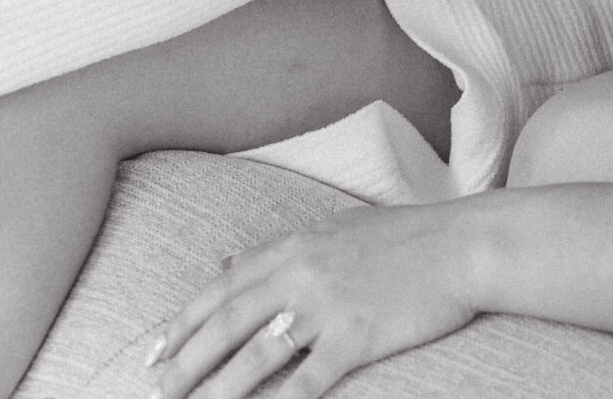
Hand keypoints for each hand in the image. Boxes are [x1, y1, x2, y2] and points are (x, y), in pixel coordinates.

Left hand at [147, 205, 483, 396]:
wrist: (459, 245)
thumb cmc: (401, 238)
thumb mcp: (332, 229)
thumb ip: (279, 249)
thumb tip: (228, 262)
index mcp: (294, 247)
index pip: (223, 288)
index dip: (184, 321)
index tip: (154, 351)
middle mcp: (301, 274)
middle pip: (228, 322)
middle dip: (186, 359)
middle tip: (155, 389)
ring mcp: (327, 306)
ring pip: (257, 354)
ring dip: (219, 388)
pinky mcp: (355, 337)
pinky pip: (309, 379)